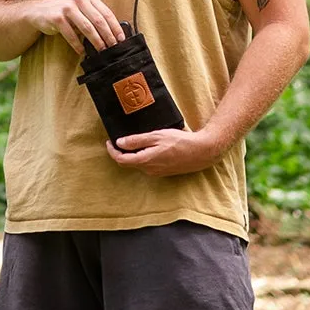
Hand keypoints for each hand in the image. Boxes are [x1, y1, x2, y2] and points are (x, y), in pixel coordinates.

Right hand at [30, 0, 123, 54]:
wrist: (38, 11)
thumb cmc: (64, 13)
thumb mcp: (81, 10)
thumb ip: (94, 17)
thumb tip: (112, 35)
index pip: (106, 13)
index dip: (115, 27)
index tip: (121, 39)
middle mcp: (78, 0)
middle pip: (99, 21)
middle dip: (108, 36)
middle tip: (113, 47)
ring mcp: (67, 8)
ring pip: (87, 28)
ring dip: (96, 41)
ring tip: (101, 50)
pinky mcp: (57, 18)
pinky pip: (71, 34)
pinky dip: (78, 45)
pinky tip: (82, 52)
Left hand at [107, 126, 226, 175]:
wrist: (200, 152)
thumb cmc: (179, 142)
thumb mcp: (156, 136)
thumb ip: (137, 140)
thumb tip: (120, 143)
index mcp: (145, 161)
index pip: (121, 160)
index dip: (112, 151)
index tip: (109, 142)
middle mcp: (149, 170)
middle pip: (128, 163)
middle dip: (120, 153)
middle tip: (118, 141)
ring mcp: (156, 173)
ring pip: (137, 165)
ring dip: (131, 155)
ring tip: (132, 142)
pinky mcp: (163, 172)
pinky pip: (147, 166)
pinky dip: (141, 157)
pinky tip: (146, 148)